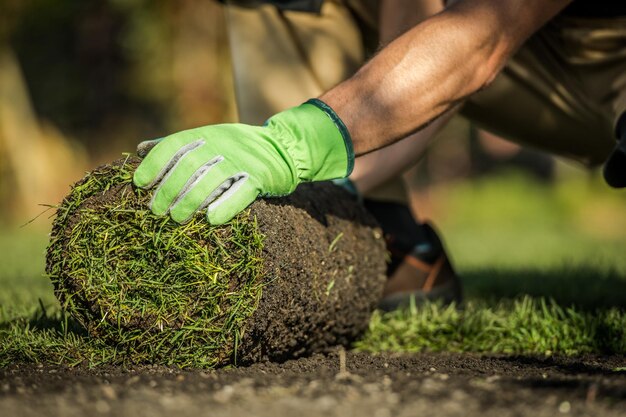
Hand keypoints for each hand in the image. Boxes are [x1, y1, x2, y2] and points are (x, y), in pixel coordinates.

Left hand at [133, 99, 353, 224]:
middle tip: (154, 210)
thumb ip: (176, 145)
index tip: (139, 183)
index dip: (155, 163)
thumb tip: (138, 150)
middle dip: (169, 188)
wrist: (285, 147)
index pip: (175, 144)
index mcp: (207, 134)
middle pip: (189, 165)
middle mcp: (223, 143)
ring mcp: (243, 160)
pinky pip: (241, 193)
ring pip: (212, 180)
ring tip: (176, 219)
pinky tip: (210, 220)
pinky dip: (225, 206)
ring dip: (191, 200)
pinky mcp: (261, 177)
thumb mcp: (209, 138)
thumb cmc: (239, 147)